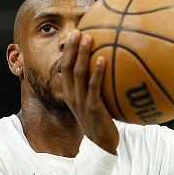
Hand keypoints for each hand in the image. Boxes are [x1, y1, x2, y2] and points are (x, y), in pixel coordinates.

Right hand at [60, 30, 118, 154]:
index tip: (75, 32)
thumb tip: (109, 67)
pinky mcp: (92, 107)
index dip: (68, 50)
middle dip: (72, 47)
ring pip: (78, 73)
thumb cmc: (100, 121)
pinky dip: (97, 72)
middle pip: (67, 66)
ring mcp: (81, 101)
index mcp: (69, 92)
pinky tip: (102, 59)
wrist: (101, 144)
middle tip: (79, 30)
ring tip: (89, 37)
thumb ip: (95, 86)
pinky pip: (94, 86)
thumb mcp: (93, 102)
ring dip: (82, 54)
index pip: (64, 67)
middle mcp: (72, 95)